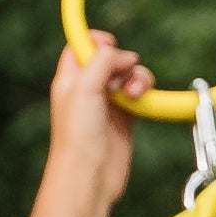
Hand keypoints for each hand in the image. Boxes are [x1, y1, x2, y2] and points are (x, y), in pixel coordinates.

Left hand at [49, 28, 152, 208]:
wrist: (89, 176)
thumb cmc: (78, 136)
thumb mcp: (84, 87)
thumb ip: (103, 60)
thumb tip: (126, 56)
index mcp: (70, 79)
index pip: (81, 46)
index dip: (96, 40)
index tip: (110, 42)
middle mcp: (88, 89)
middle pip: (110, 58)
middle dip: (122, 61)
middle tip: (119, 78)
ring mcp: (108, 104)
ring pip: (129, 75)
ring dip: (137, 78)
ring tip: (134, 94)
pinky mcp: (126, 118)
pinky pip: (140, 94)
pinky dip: (145, 92)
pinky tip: (141, 101)